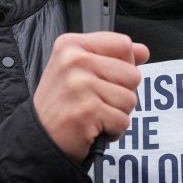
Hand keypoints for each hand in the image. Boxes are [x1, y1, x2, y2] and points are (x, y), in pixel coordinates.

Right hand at [33, 32, 149, 161]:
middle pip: (132, 74)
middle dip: (122, 93)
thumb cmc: (62, 103)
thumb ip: (112, 56)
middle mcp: (74, 61)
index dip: (125, 64)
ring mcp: (80, 86)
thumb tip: (143, 51)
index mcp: (71, 45)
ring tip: (94, 115)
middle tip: (96, 101)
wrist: (39, 139)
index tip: (106, 77)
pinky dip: (113, 130)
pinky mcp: (88, 111)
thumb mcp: (79, 69)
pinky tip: (93, 128)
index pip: (123, 44)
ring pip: (130, 99)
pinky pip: (123, 120)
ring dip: (117, 113)